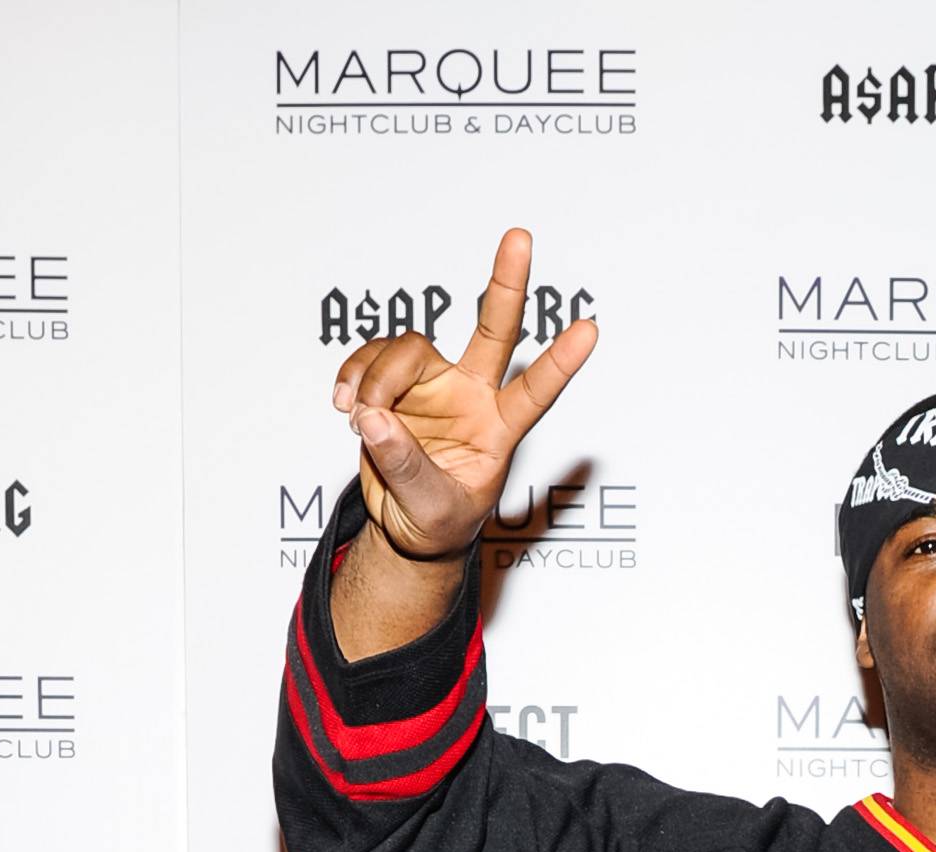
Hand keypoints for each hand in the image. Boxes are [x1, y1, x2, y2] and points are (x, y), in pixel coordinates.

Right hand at [332, 225, 597, 562]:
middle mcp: (471, 395)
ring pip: (408, 349)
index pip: (536, 391)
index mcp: (498, 430)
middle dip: (506, 284)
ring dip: (375, 378)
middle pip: (494, 330)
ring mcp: (433, 383)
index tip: (590, 330)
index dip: (560, 362)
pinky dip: (354, 375)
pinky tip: (345, 404)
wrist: (407, 529)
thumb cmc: (437, 522)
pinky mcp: (395, 382)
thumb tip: (374, 417)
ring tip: (357, 416)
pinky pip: (371, 358)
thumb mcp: (431, 509)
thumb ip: (406, 465)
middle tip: (521, 237)